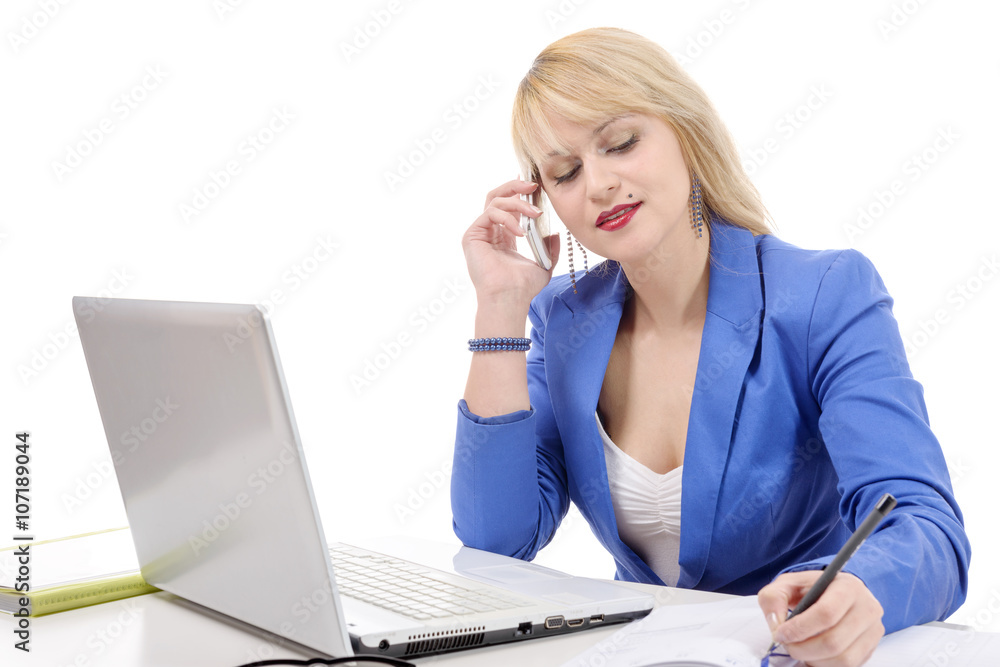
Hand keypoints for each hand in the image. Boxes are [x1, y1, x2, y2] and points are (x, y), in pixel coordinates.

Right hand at [461, 178, 558, 309]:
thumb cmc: (523, 288)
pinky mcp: (472, 236)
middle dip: (515, 186)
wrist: (509, 299)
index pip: (509, 206)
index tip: (536, 186)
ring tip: (535, 213)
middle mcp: (490, 232)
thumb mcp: (544, 265)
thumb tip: (555, 234)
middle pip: (497, 196)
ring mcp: (479, 233)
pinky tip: (520, 232)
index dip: (520, 192)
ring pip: (495, 201)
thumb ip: (549, 248)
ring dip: (518, 203)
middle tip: (533, 185)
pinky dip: (508, 218)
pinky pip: (490, 214)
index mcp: (504, 236)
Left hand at [758, 571, 884, 666]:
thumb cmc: (810, 589)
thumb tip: (776, 624)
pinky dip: (825, 665)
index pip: (826, 613)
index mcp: (848, 587)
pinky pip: (849, 666)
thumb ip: (773, 598)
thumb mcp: (787, 584)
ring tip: (800, 649)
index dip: (800, 629)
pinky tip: (813, 655)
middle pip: (834, 641)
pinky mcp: (871, 648)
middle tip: (787, 645)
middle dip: (803, 649)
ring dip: (814, 660)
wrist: (833, 593)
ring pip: (843, 659)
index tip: (780, 634)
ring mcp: (873, 630)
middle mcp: (867, 608)